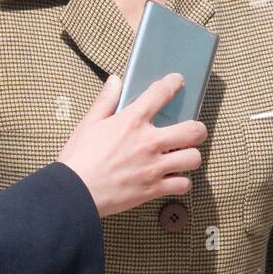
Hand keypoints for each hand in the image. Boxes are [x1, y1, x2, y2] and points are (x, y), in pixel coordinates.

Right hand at [57, 73, 207, 217]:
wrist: (74, 192)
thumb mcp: (89, 123)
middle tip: (191, 131)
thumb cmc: (79, 157)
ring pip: (194, 159)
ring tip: (182, 156)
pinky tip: (173, 178)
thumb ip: (106, 100)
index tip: (177, 82)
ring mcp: (155, 166)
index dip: (174, 83)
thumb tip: (116, 80)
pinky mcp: (154, 188)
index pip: (162, 93)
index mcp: (132, 120)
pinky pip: (183, 184)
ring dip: (190, 157)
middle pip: (193, 130)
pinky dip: (181, 182)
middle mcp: (150, 141)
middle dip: (197, 129)